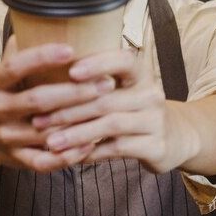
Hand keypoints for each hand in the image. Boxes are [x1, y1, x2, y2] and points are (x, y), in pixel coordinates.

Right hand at [0, 36, 115, 172]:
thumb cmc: (7, 91)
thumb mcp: (7, 69)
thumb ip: (24, 46)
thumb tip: (49, 13)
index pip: (14, 67)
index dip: (41, 58)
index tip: (70, 49)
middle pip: (37, 100)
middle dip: (75, 92)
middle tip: (107, 82)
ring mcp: (5, 138)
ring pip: (45, 131)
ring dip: (78, 121)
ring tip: (108, 109)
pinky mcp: (16, 161)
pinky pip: (44, 162)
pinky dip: (69, 155)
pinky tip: (92, 142)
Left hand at [31, 49, 198, 173]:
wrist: (175, 137)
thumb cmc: (135, 109)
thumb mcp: (124, 88)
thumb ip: (95, 81)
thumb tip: (45, 72)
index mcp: (141, 73)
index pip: (124, 60)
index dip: (98, 64)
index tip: (70, 71)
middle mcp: (151, 93)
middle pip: (107, 99)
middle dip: (69, 109)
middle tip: (40, 119)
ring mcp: (156, 121)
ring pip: (110, 125)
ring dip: (77, 134)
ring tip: (51, 141)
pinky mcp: (156, 146)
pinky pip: (117, 148)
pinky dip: (92, 152)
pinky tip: (72, 155)